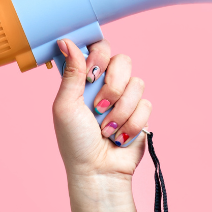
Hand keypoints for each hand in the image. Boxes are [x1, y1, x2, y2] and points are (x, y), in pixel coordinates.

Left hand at [52, 38, 151, 180]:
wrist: (97, 171)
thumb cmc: (75, 142)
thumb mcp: (66, 106)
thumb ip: (70, 72)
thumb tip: (66, 41)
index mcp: (86, 80)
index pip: (100, 47)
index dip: (99, 57)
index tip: (90, 75)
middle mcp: (107, 85)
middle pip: (123, 60)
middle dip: (111, 87)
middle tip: (98, 107)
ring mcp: (125, 99)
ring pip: (137, 84)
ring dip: (119, 112)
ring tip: (106, 130)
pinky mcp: (141, 114)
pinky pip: (146, 105)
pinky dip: (130, 125)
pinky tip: (118, 138)